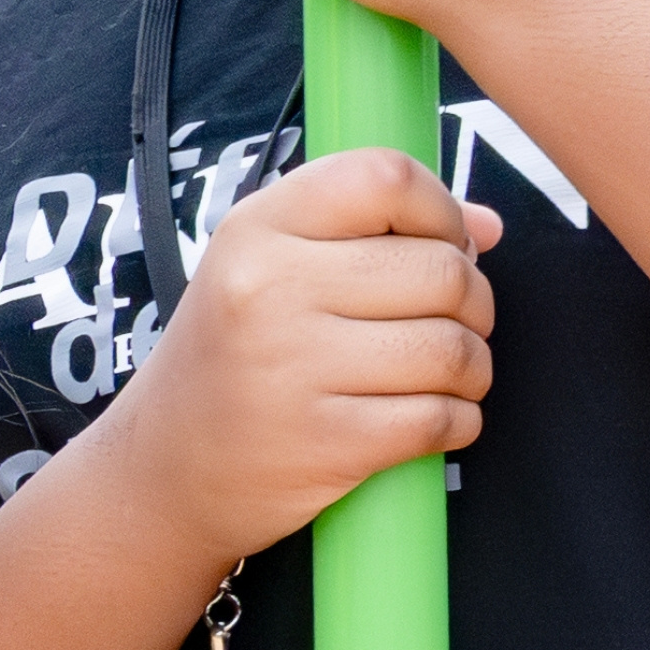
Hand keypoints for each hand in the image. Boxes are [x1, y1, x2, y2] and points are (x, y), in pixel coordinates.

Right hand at [103, 146, 496, 569]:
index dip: (441, 209)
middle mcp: (269, 288)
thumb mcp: (267, 269)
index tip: (441, 243)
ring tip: (442, 376)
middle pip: (443, 270)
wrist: (162, 471)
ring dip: (472, 368)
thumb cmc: (231, 361)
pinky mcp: (326, 442)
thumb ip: (371, 232)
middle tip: (448, 323)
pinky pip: (440, 419)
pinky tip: (431, 419)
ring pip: (453, 349)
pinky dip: (458, 422)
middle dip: (472, 302)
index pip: (387, 177)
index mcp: (256, 230)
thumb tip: (487, 226)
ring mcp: (294, 367)